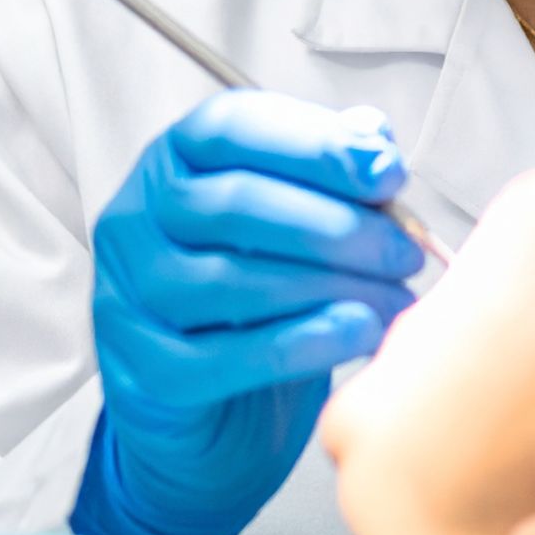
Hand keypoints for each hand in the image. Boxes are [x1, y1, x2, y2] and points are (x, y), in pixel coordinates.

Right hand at [72, 90, 423, 534]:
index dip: (316, 146)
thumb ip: (332, 167)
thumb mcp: (298, 211)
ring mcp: (129, 295)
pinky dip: (299, 345)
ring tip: (394, 300)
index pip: (234, 128)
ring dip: (329, 289)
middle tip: (405, 252)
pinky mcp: (143, 372)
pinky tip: (355, 335)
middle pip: (236, 206)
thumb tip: (374, 140)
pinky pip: (221, 357)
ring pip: (230, 281)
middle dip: (337, 227)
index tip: (389, 172)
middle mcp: (137, 216)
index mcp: (176, 157)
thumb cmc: (261, 288)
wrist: (215, 406)